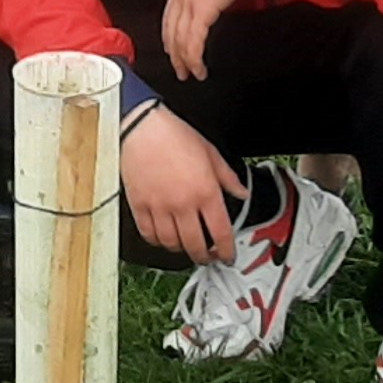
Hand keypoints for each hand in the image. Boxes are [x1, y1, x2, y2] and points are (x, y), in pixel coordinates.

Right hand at [123, 105, 245, 264]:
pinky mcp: (140, 206)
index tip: (227, 256)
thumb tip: (241, 192)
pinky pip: (149, 234)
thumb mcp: (211, 153)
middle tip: (207, 256)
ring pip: (171, 244)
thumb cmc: (175, 136)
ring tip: (186, 246)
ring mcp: (160, 207)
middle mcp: (183, 203)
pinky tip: (164, 237)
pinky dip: (158, 241)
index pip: (221, 232)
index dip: (226, 250)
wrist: (143, 126)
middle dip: (204, 256)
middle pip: (196, 245)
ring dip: (181, 250)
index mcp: (205, 191)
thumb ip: (228, 178)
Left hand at [161, 0, 247, 80]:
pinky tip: (198, 70)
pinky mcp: (202, 12)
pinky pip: (193, 42)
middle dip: (173, 51)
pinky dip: (194, 59)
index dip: (170, 32)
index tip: (172, 45)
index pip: (170, 13)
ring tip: (188, 74)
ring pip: (180, 39)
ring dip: (183, 60)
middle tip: (178, 67)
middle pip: (170, 29)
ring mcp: (189, 2)